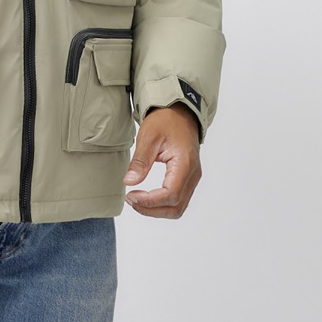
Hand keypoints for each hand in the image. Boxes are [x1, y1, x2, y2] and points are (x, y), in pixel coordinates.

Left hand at [122, 103, 200, 218]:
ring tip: (136, 200)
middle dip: (152, 209)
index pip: (170, 195)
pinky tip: (147, 196)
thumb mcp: (149, 136)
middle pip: (176, 207)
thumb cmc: (166, 120)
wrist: (180, 111)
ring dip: (157, 209)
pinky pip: (179, 199)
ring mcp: (192, 178)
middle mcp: (193, 174)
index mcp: (185, 164)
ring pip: (178, 207)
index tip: (131, 196)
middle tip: (130, 200)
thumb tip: (129, 182)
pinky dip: (163, 204)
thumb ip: (140, 161)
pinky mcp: (188, 178)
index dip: (149, 201)